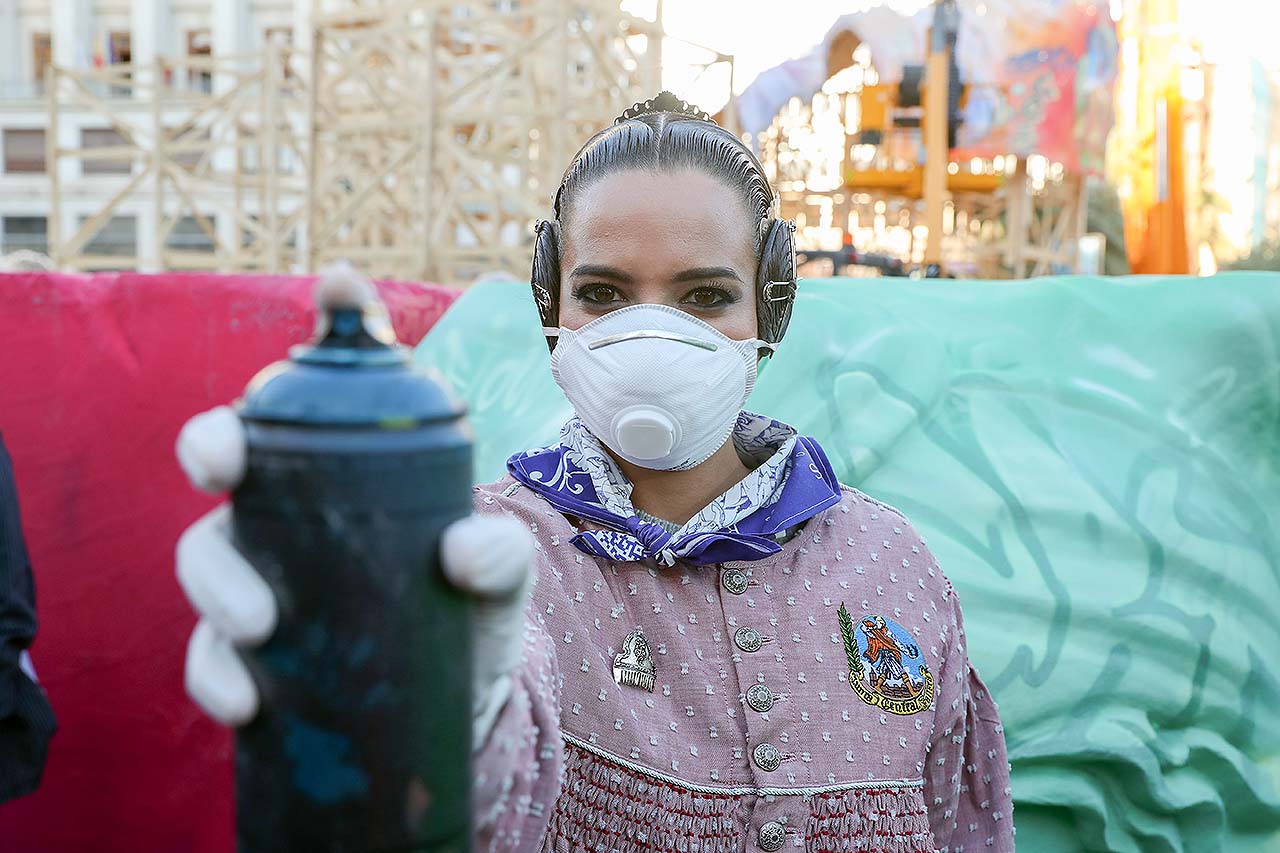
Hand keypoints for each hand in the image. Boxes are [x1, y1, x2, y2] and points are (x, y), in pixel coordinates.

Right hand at [174, 266, 534, 750]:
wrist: (459, 698)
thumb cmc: (472, 607)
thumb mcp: (500, 577)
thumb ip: (502, 554)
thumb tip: (463, 549)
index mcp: (350, 469)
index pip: (334, 388)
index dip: (334, 325)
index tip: (340, 285)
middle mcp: (292, 509)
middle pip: (230, 452)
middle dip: (212, 444)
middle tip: (221, 467)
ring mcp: (261, 576)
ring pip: (206, 553)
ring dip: (216, 583)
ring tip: (259, 625)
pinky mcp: (248, 652)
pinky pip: (209, 654)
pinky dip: (216, 674)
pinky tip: (246, 702)